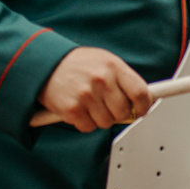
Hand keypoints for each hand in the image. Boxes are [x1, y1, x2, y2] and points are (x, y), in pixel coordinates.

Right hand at [32, 47, 151, 131]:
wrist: (45, 63)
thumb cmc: (76, 64)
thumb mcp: (104, 61)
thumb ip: (123, 79)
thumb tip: (141, 101)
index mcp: (113, 66)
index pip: (140, 93)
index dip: (144, 106)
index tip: (141, 110)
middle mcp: (101, 80)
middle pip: (124, 112)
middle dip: (118, 113)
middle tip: (108, 106)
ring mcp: (86, 95)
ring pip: (106, 122)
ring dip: (100, 118)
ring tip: (90, 104)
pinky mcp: (72, 109)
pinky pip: (88, 127)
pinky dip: (84, 122)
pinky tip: (79, 109)